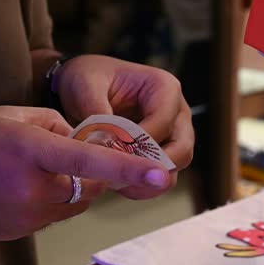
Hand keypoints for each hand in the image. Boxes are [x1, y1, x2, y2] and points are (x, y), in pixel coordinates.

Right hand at [0, 107, 170, 240]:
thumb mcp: (4, 115)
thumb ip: (52, 126)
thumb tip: (81, 140)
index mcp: (29, 150)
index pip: (91, 160)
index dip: (130, 167)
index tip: (163, 174)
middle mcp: (34, 189)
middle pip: (92, 184)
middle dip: (94, 169)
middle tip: (65, 149)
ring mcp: (28, 217)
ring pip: (75, 201)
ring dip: (71, 184)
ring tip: (28, 167)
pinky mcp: (22, 233)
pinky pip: (54, 213)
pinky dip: (49, 198)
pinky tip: (15, 186)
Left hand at [56, 55, 194, 198]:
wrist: (82, 88)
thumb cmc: (88, 79)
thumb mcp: (86, 86)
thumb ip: (97, 113)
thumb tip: (106, 143)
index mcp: (164, 87)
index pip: (163, 123)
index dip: (139, 144)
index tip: (111, 155)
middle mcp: (177, 112)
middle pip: (181, 150)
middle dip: (150, 167)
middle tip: (118, 175)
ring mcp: (173, 135)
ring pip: (173, 169)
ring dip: (145, 180)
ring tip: (114, 183)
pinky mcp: (162, 153)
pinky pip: (160, 177)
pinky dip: (141, 185)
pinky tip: (116, 185)